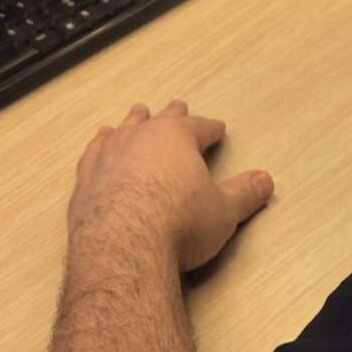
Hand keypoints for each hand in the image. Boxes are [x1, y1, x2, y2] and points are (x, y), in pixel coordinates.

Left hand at [68, 100, 272, 272]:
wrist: (123, 244)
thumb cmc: (178, 224)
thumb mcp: (222, 211)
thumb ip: (243, 194)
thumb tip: (264, 180)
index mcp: (177, 137)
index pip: (200, 127)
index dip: (211, 129)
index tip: (217, 128)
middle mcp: (141, 136)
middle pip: (161, 119)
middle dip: (173, 115)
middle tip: (179, 107)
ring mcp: (110, 153)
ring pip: (125, 127)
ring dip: (134, 122)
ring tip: (138, 113)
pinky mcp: (87, 175)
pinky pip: (95, 150)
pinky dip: (101, 144)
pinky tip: (101, 142)